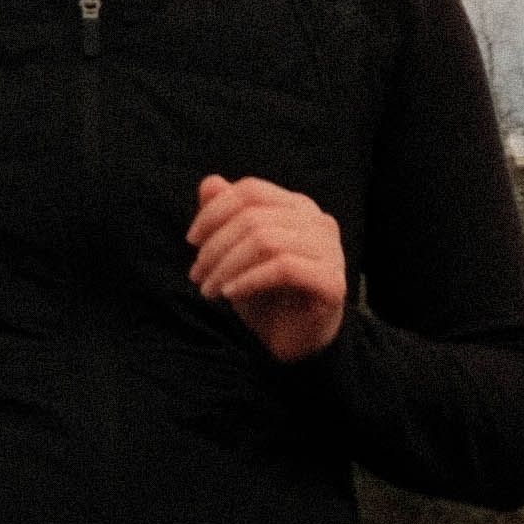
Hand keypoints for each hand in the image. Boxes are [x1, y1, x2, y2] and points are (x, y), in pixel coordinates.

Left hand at [189, 174, 347, 363]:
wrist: (292, 342)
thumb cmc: (265, 295)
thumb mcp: (236, 254)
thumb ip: (226, 216)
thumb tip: (210, 182)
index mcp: (298, 208)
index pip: (252, 191)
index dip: (215, 211)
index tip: (192, 241)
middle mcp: (319, 223)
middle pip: (255, 216)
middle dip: (216, 247)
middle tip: (197, 275)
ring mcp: (330, 252)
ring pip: (267, 241)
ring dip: (227, 266)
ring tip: (209, 289)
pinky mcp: (332, 282)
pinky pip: (283, 268)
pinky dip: (249, 280)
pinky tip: (230, 294)